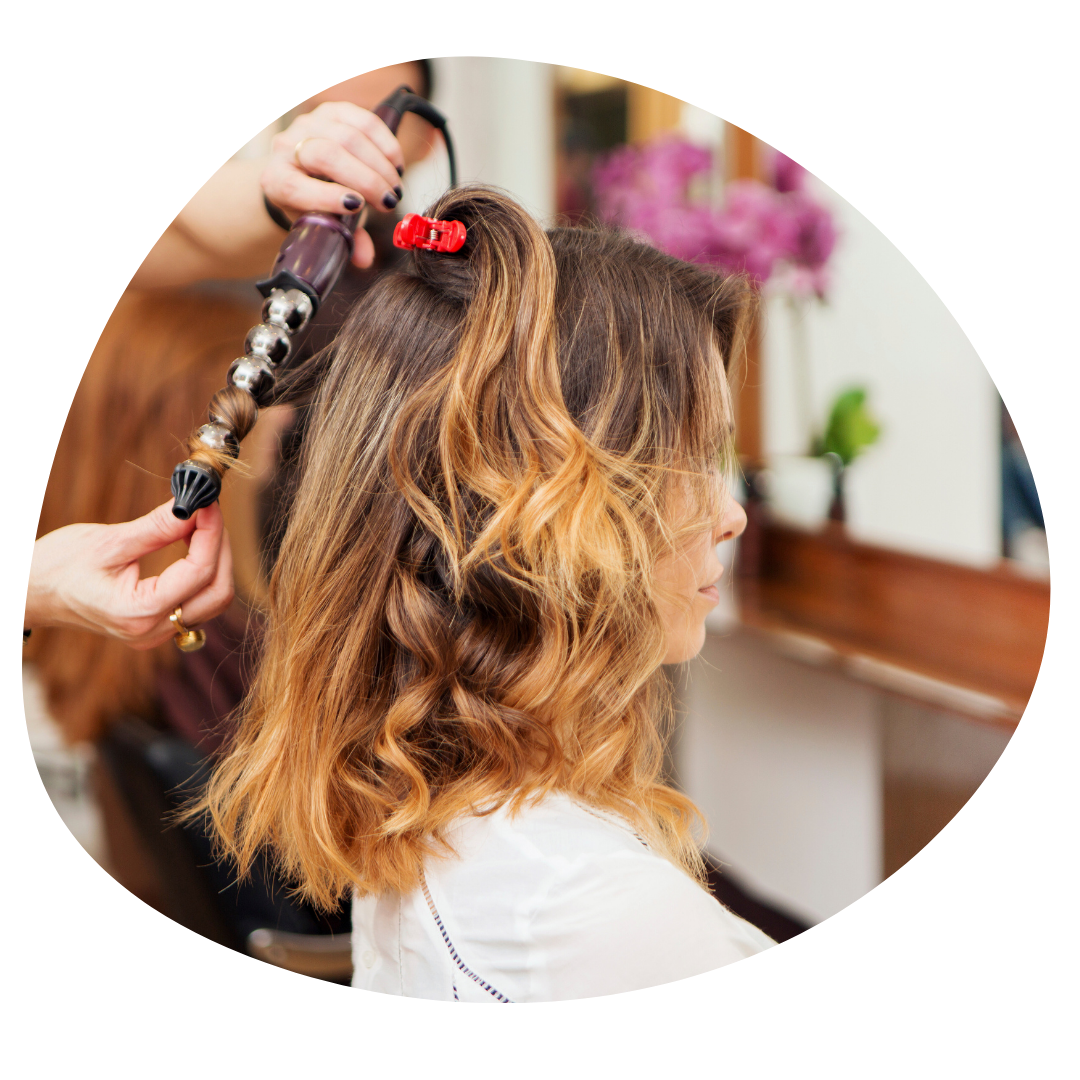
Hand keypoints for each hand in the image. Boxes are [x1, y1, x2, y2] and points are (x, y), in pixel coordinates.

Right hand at [26, 500, 234, 650]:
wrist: (27, 593)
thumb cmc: (56, 567)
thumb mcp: (108, 542)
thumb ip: (157, 527)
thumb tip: (195, 506)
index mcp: (139, 612)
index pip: (199, 572)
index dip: (212, 534)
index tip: (210, 504)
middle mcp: (153, 631)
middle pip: (217, 592)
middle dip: (220, 549)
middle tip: (210, 513)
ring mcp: (156, 634)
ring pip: (211, 600)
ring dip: (214, 561)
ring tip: (199, 526)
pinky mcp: (155, 627)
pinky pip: (196, 603)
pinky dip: (201, 574)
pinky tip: (191, 546)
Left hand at [261, 102, 405, 269]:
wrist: (302, 171)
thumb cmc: (314, 204)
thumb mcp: (324, 225)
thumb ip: (345, 242)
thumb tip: (364, 259)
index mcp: (276, 181)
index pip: (296, 187)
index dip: (327, 197)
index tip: (358, 207)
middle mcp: (286, 148)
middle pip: (328, 155)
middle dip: (365, 180)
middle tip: (388, 202)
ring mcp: (309, 125)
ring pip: (349, 137)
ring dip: (379, 165)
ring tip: (394, 187)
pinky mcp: (332, 112)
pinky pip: (363, 120)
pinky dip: (385, 143)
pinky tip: (396, 164)